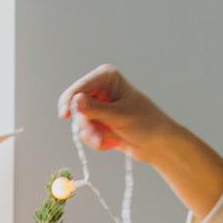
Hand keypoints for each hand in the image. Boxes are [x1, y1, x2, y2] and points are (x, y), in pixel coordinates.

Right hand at [58, 66, 222, 219]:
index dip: (69, 101)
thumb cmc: (146, 124)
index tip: (64, 116)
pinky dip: (96, 140)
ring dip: (91, 135)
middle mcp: (100, 89)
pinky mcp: (99, 121)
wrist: (158, 144)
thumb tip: (75, 101)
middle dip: (86, 125)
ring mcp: (99, 106)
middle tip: (97, 139)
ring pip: (80, 122)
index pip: (80, 87)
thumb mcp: (120, 116)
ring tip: (106, 143)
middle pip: (76, 107)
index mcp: (107, 77)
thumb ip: (96, 109)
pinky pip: (86, 132)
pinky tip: (110, 143)